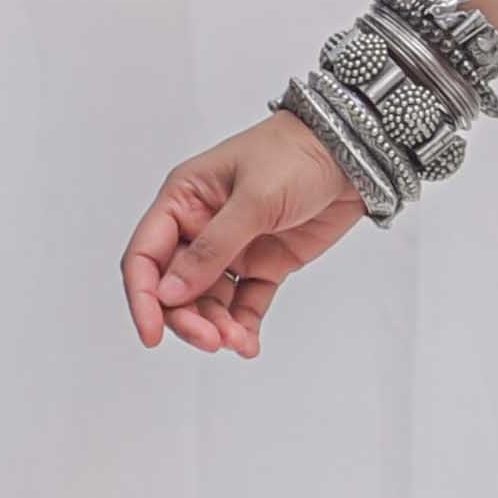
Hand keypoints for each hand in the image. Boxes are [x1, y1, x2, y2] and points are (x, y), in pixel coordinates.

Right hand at [120, 107, 364, 359]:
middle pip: (175, 287)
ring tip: (237, 341)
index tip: (153, 333)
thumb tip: (169, 293)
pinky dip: (244, 325)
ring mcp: (234, 248)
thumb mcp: (253, 199)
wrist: (354, 152)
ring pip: (209, 300)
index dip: (143, 296)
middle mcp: (200, 226)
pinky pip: (245, 303)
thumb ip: (212, 249)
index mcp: (183, 200)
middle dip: (187, 318)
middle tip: (210, 339)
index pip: (145, 255)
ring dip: (217, 325)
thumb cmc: (297, 155)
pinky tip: (248, 345)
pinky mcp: (266, 264)